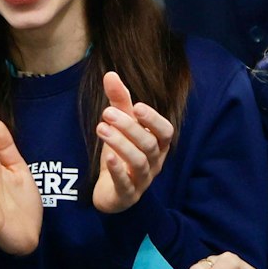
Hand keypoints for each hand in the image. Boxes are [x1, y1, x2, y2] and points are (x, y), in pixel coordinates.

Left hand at [93, 71, 175, 213]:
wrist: (111, 191)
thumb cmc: (122, 154)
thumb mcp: (121, 126)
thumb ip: (119, 102)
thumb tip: (110, 74)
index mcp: (158, 145)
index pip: (165, 131)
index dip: (153, 119)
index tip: (136, 106)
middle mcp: (154, 162)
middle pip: (149, 144)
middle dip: (129, 127)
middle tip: (107, 113)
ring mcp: (142, 180)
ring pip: (138, 162)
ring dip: (120, 144)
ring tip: (101, 128)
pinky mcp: (127, 194)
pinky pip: (125, 183)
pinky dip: (118, 170)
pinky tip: (108, 157)